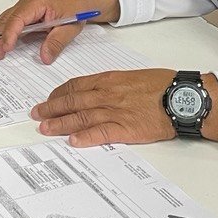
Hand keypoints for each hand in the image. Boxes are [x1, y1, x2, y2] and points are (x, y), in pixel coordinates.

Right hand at [0, 0, 119, 63]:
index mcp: (37, 4)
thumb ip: (56, 42)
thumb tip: (45, 56)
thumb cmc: (77, 6)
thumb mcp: (70, 27)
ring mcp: (25, 6)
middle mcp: (27, 3)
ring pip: (5, 19)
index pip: (17, 19)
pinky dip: (2, 29)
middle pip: (6, 19)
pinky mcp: (26, 11)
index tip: (6, 48)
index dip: (9, 35)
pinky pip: (10, 19)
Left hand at [31, 68, 176, 145]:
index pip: (76, 85)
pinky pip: (100, 132)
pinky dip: (85, 137)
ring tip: (45, 128)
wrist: (181, 96)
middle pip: (72, 101)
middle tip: (36, 114)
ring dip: (60, 123)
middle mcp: (107, 94)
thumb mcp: (133, 77)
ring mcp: (115, 111)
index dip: (58, 94)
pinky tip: (72, 141)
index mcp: (109, 79)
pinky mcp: (126, 128)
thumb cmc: (162, 85)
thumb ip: (114, 84)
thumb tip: (99, 92)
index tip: (48, 99)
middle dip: (51, 108)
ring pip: (81, 117)